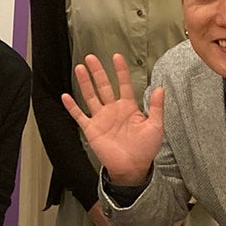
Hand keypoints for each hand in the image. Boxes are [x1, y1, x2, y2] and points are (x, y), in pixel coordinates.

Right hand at [62, 54, 164, 187]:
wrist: (132, 168)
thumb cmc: (145, 148)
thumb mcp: (156, 126)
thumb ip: (156, 107)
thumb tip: (160, 88)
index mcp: (128, 107)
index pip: (124, 84)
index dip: (120, 71)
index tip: (117, 57)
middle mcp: (113, 110)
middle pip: (104, 86)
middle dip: (98, 72)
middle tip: (91, 57)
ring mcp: (101, 119)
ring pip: (91, 96)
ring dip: (85, 83)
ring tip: (80, 68)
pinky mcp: (91, 129)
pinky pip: (79, 116)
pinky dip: (72, 107)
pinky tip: (66, 96)